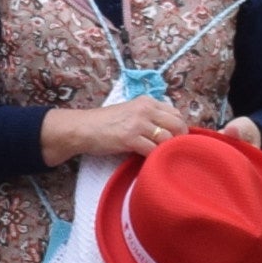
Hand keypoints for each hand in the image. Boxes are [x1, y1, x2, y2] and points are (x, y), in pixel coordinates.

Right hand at [43, 96, 195, 163]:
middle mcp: (145, 109)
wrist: (82, 128)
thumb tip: (168, 130)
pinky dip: (155, 157)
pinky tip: (150, 161)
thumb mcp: (129, 111)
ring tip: (161, 157)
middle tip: (172, 150)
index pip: (176, 112)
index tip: (174, 138)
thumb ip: (148, 116)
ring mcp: (138, 123)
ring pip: (167, 138)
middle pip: (177, 124)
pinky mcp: (130, 138)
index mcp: (147, 101)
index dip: (179, 127)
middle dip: (179, 139)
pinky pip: (153, 150)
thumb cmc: (104, 122)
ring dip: (166, 150)